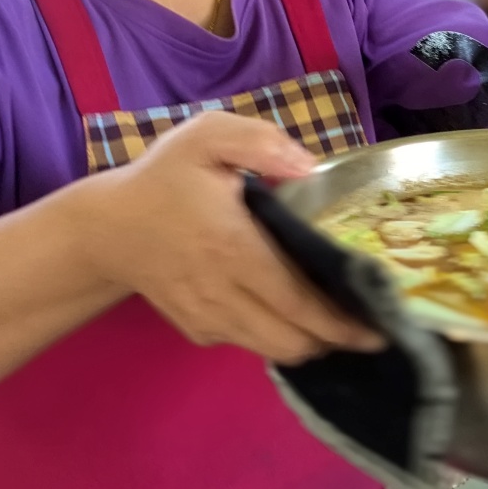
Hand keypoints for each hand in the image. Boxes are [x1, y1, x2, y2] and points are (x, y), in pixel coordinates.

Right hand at [87, 111, 383, 363]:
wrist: (108, 228)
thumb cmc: (165, 179)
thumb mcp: (208, 137)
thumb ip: (261, 143)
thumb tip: (311, 167)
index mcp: (235, 249)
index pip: (299, 302)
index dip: (342, 323)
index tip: (380, 329)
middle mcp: (224, 295)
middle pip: (293, 341)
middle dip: (335, 341)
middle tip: (367, 325)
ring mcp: (209, 319)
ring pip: (273, 350)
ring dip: (310, 343)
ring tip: (337, 322)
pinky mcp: (197, 331)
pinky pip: (249, 344)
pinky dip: (277, 336)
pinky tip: (291, 314)